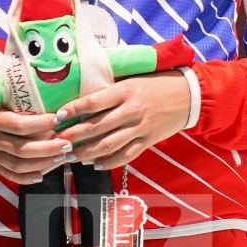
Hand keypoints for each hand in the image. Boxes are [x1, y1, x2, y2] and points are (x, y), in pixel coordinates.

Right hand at [0, 85, 75, 185]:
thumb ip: (20, 96)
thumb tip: (54, 95)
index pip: (19, 125)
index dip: (41, 123)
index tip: (60, 118)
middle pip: (21, 148)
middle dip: (48, 148)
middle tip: (67, 143)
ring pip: (17, 164)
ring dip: (42, 163)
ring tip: (62, 157)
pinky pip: (8, 174)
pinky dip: (26, 178)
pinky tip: (43, 175)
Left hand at [51, 74, 191, 169]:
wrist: (188, 96)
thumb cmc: (156, 84)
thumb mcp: (132, 81)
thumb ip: (111, 91)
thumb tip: (83, 100)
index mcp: (125, 91)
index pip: (93, 102)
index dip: (73, 110)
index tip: (58, 117)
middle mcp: (131, 110)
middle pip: (97, 126)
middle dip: (74, 136)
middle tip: (57, 142)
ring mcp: (140, 128)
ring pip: (109, 144)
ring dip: (87, 152)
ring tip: (71, 156)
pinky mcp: (148, 141)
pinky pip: (126, 155)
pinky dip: (110, 162)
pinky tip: (96, 165)